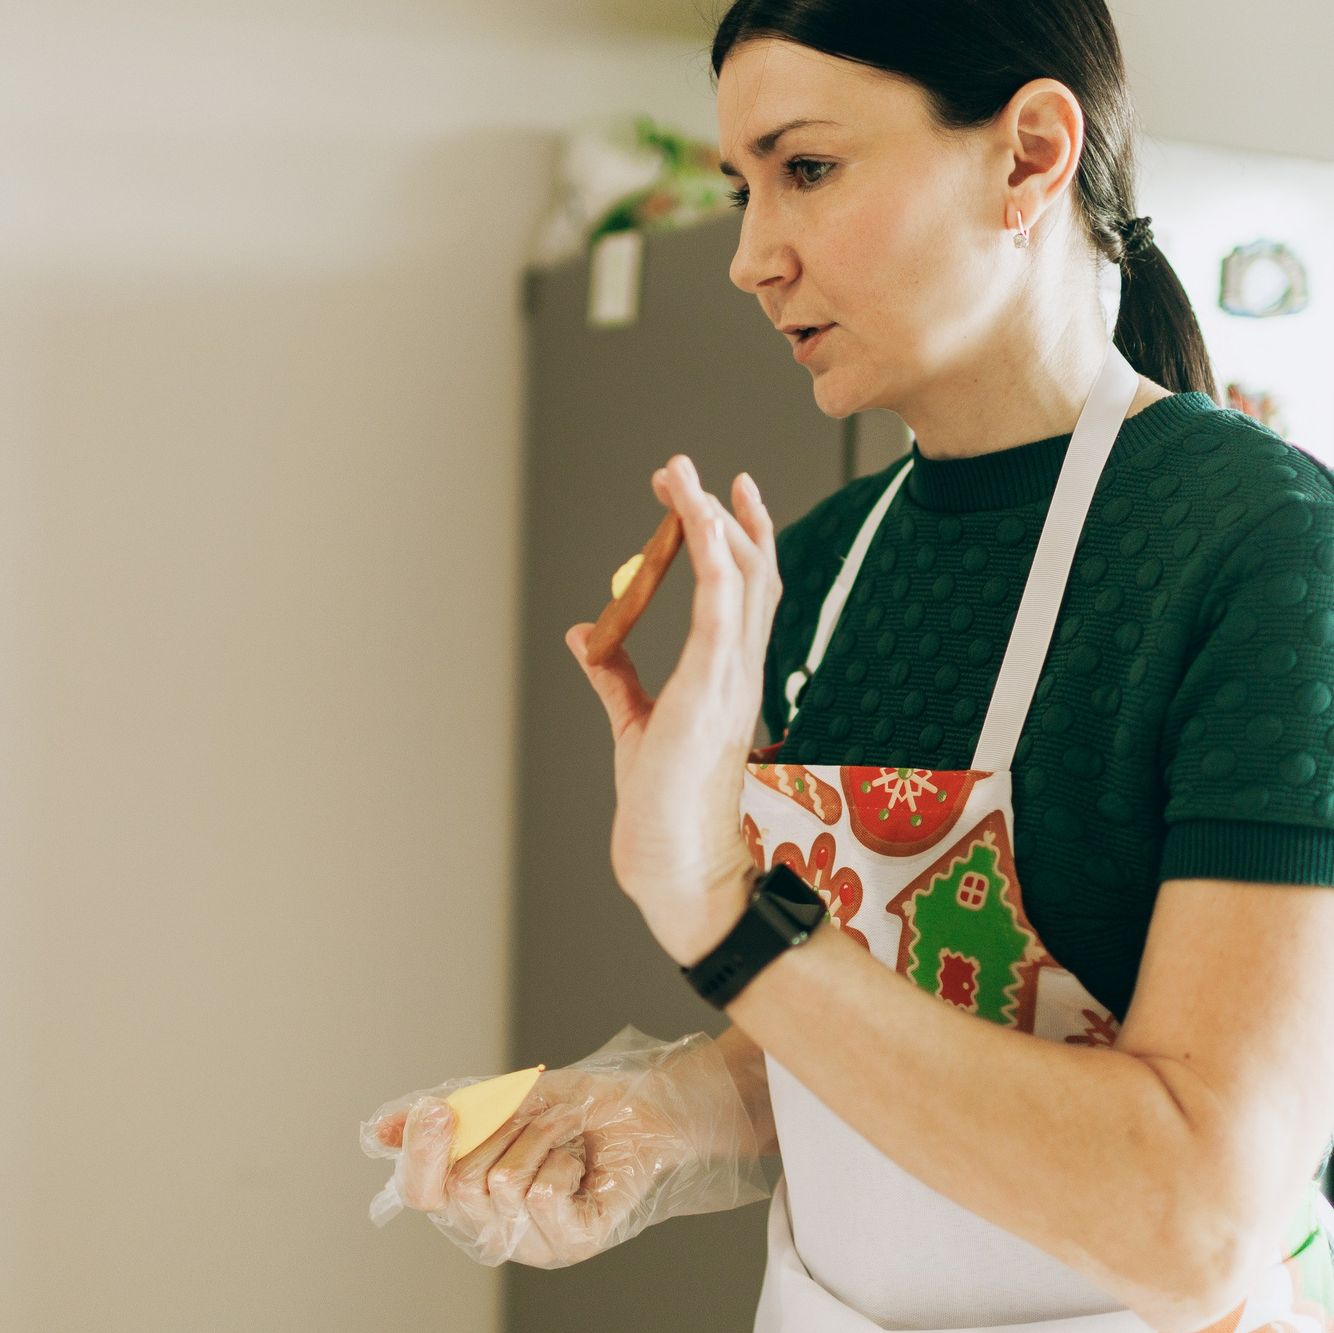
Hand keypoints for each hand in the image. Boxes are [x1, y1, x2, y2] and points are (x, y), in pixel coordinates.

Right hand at [359, 1029, 769, 1268]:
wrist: (642, 1108)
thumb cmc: (572, 1110)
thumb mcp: (496, 1104)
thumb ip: (441, 1120)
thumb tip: (378, 1133)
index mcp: (469, 1203)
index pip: (420, 1192)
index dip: (422, 1153)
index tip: (438, 1110)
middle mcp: (496, 1232)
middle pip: (460, 1185)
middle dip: (500, 1132)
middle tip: (537, 1121)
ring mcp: (535, 1245)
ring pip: (503, 1184)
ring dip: (538, 1139)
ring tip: (565, 1138)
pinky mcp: (575, 1244)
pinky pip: (544, 1197)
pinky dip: (563, 1161)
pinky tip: (582, 1164)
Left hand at [566, 457, 783, 963]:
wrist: (674, 864)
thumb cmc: (662, 805)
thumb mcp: (633, 723)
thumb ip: (614, 675)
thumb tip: (584, 635)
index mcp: (727, 676)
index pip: (745, 590)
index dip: (738, 535)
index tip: (721, 492)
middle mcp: (739, 670)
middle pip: (750, 571)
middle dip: (723, 512)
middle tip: (686, 469)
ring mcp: (731, 679)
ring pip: (740, 580)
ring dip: (712, 522)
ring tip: (686, 481)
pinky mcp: (712, 693)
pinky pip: (723, 615)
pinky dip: (716, 565)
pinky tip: (702, 529)